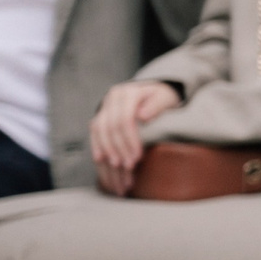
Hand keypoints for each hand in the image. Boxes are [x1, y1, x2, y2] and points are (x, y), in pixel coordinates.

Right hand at [89, 79, 184, 194]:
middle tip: (128, 168)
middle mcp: (113, 99)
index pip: (125, 120)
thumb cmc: (163, 98)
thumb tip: (142, 116)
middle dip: (119, 150)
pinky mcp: (101, 117)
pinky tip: (101, 161)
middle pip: (110, 127)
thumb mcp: (165, 98)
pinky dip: (98, 148)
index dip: (130, 140)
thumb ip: (156, 105)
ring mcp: (105, 107)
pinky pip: (95, 133)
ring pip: (99, 131)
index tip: (138, 158)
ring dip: (107, 152)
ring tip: (116, 167)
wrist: (153, 92)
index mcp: (128, 93)